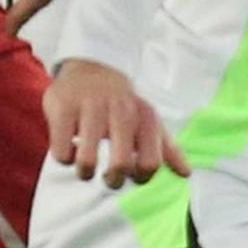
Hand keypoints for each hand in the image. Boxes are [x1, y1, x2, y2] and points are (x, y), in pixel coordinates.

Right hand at [44, 59, 182, 185]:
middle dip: (113, 180)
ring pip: (87, 161)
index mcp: (144, 116)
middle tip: (108, 178)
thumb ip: (168, 149)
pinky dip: (64, 158)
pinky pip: (61, 152)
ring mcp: (90, 107)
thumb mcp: (147, 121)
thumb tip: (186, 174)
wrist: (91, 67)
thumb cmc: (122, 105)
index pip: (150, 163)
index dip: (140, 178)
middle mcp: (120, 109)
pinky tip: (69, 148)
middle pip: (120, 165)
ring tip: (85, 167)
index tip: (131, 174)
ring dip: (85, 172)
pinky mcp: (63, 107)